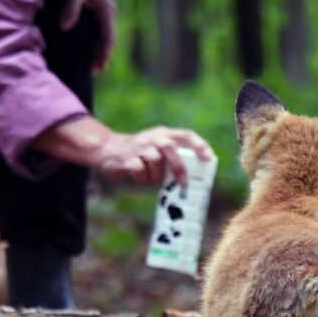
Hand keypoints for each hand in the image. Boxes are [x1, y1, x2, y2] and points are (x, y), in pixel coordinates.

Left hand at [61, 0, 116, 70]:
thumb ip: (71, 7)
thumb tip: (65, 27)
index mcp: (107, 9)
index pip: (108, 36)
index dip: (104, 53)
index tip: (98, 68)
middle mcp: (108, 12)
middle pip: (109, 38)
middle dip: (103, 55)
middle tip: (95, 71)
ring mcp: (103, 13)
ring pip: (105, 36)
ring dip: (100, 51)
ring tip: (93, 67)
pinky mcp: (95, 13)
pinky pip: (98, 32)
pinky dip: (95, 43)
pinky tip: (88, 51)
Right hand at [91, 127, 212, 186]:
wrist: (109, 150)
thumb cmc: (142, 155)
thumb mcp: (159, 151)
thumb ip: (174, 159)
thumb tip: (193, 179)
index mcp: (165, 134)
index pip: (186, 135)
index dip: (199, 146)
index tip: (208, 158)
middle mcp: (153, 137)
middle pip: (169, 147)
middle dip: (178, 167)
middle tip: (183, 183)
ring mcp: (138, 146)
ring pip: (154, 160)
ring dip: (157, 175)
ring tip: (153, 179)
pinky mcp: (126, 158)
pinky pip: (138, 169)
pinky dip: (142, 178)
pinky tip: (140, 177)